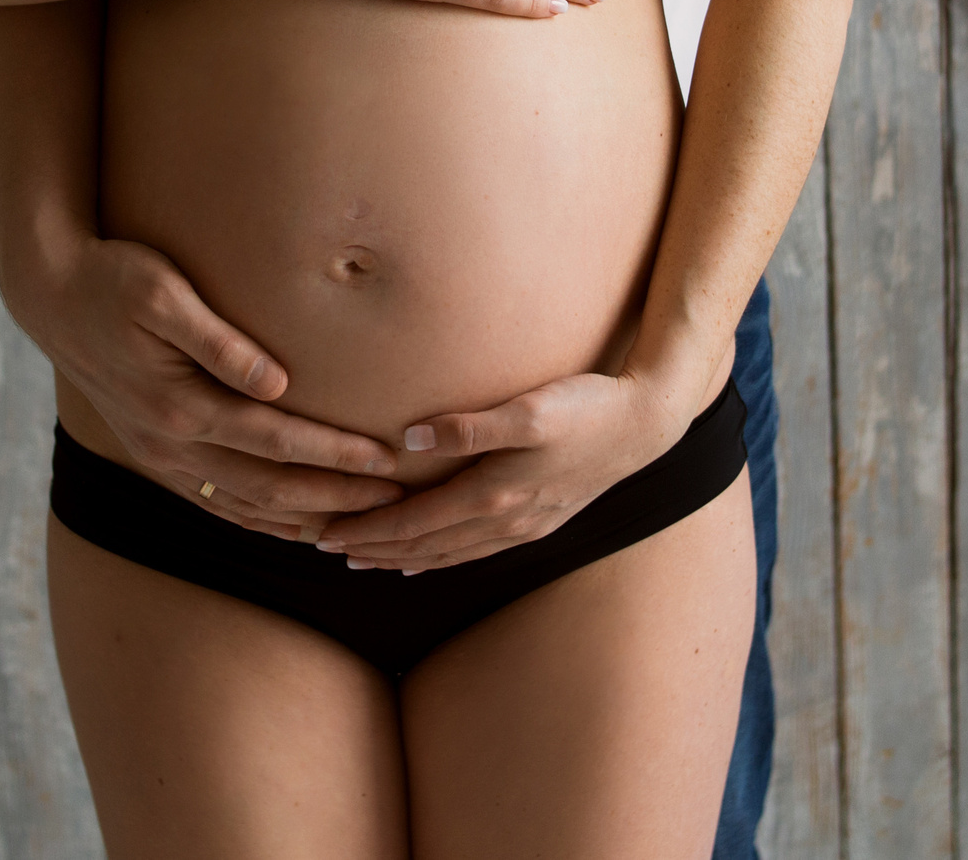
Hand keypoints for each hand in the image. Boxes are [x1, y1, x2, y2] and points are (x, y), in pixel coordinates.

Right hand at [14, 237, 407, 536]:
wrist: (50, 296)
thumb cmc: (113, 280)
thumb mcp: (161, 294)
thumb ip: (218, 342)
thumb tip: (276, 381)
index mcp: (179, 406)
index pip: (277, 442)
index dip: (334, 456)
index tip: (385, 460)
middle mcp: (169, 445)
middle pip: (268, 489)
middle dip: (334, 499)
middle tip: (393, 503)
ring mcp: (158, 456)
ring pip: (242, 508)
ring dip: (302, 520)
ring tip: (358, 526)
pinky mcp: (153, 455)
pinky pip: (215, 503)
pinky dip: (260, 520)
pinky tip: (293, 525)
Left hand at [308, 371, 696, 572]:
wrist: (645, 425)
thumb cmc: (586, 407)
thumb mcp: (529, 408)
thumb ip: (468, 426)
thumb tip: (408, 439)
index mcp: (495, 494)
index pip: (413, 522)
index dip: (365, 530)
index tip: (323, 533)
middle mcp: (505, 521)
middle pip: (423, 545)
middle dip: (371, 549)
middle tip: (322, 549)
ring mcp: (524, 527)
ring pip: (447, 554)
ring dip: (400, 558)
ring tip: (361, 559)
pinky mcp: (540, 522)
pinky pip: (475, 552)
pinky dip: (441, 557)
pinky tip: (426, 557)